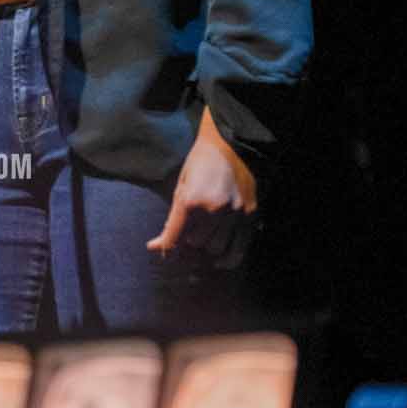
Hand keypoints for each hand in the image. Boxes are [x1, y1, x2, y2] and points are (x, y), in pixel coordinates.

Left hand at [147, 108, 259, 267]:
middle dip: (186, 243)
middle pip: (195, 243)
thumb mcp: (180, 186)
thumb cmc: (199, 163)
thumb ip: (172, 217)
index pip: (174, 235)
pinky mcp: (250, 215)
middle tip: (183, 237)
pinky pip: (240, 248)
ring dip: (206, 247)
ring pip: (216, 248)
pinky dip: (228, 258)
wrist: (230, 146)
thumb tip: (156, 246)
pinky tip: (219, 261)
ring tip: (202, 237)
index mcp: (191, 199)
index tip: (156, 249)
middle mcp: (214, 209)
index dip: (164, 246)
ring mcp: (234, 214)